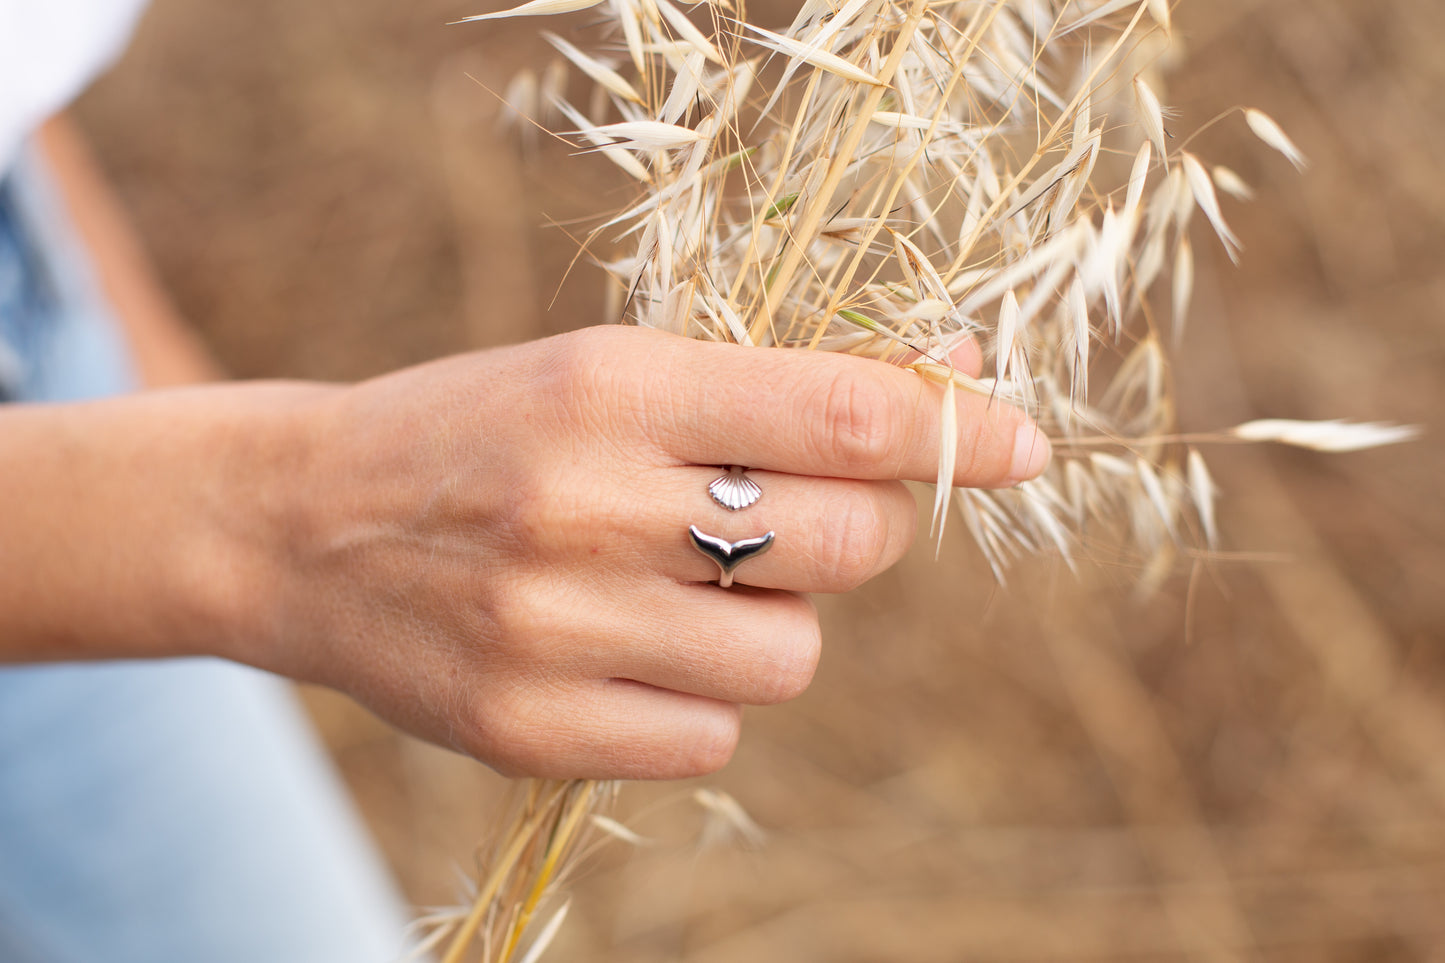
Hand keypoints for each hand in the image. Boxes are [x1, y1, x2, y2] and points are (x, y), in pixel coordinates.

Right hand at [241, 325, 1049, 778]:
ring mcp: (556, 629)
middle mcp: (585, 506)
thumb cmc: (487, 431)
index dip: (955, 428)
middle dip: (864, 530)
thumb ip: (771, 383)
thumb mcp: (609, 368)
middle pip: (849, 544)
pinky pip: (712, 734)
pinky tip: (630, 649)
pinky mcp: (531, 729)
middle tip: (804, 513)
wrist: (304, 525)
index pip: (838, 412)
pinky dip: (703, 694)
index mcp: (612, 387)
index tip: (1025, 442)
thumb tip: (952, 371)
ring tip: (689, 585)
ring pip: (793, 656)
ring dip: (775, 620)